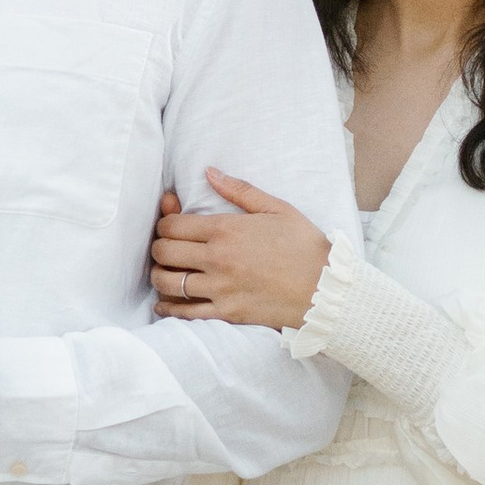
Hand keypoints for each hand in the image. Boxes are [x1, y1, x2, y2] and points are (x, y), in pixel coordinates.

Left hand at [149, 173, 331, 331]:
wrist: (326, 286)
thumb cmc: (304, 245)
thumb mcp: (276, 208)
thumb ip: (239, 190)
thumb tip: (209, 172)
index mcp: (226, 229)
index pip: (172, 225)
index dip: (164, 223)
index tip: (170, 226)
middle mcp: (217, 258)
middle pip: (164, 252)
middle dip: (158, 248)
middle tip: (165, 249)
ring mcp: (220, 287)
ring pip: (168, 282)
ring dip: (160, 276)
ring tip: (166, 273)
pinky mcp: (226, 312)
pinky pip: (185, 313)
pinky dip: (169, 308)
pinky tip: (165, 304)